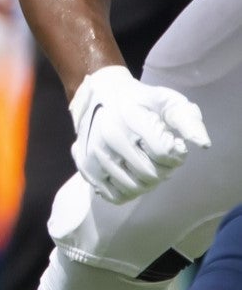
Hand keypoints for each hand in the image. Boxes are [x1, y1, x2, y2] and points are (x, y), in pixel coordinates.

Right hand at [70, 65, 209, 203]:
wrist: (100, 94)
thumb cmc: (140, 101)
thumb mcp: (167, 101)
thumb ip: (188, 120)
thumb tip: (203, 144)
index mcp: (130, 116)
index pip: (164, 153)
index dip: (176, 154)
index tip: (173, 143)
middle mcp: (109, 135)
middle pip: (150, 175)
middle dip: (163, 170)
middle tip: (160, 158)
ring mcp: (94, 153)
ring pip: (133, 188)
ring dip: (147, 183)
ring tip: (146, 166)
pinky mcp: (86, 167)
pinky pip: (114, 195)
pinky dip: (128, 193)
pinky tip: (131, 177)